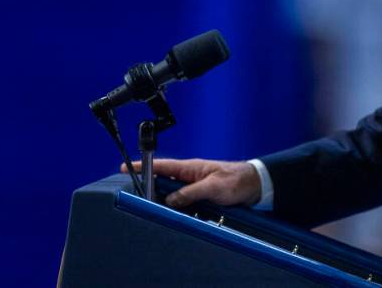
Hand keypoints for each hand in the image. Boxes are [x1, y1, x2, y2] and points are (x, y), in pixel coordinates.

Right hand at [122, 158, 261, 208]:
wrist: (255, 186)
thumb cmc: (237, 180)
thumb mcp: (213, 186)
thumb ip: (191, 192)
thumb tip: (171, 200)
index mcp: (191, 168)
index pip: (163, 166)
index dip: (144, 167)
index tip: (125, 168)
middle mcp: (190, 176)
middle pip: (163, 183)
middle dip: (150, 189)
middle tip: (136, 198)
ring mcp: (195, 187)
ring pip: (173, 195)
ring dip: (166, 202)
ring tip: (154, 210)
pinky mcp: (201, 198)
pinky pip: (184, 203)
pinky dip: (178, 209)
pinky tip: (174, 215)